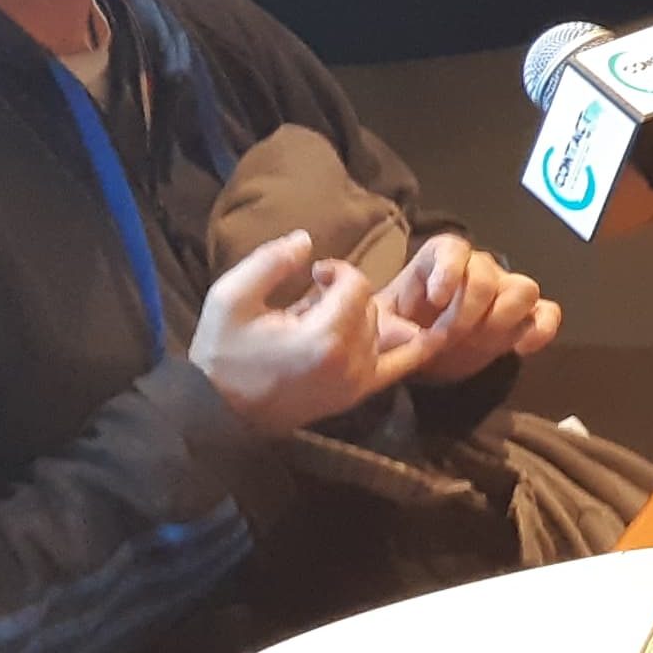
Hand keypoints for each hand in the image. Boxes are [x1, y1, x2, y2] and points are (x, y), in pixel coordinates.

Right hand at [191, 230, 434, 434]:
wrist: (217, 413)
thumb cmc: (221, 353)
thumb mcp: (230, 298)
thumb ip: (270, 262)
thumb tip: (307, 239)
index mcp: (323, 337)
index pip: (355, 285)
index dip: (336, 271)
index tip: (313, 275)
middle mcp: (350, 362)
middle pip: (371, 306)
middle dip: (346, 296)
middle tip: (314, 300)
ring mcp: (357, 383)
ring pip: (382, 330)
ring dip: (362, 318)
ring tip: (326, 320)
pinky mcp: (357, 396)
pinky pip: (401, 367)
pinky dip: (417, 348)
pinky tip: (435, 333)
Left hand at [380, 232, 560, 383]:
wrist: (420, 354)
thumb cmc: (399, 330)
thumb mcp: (379, 326)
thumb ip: (385, 326)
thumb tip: (406, 332)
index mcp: (440, 261)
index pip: (454, 248)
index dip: (449, 269)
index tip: (435, 298)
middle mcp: (479, 269)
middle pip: (489, 274)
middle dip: (469, 310)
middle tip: (447, 338)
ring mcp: (506, 293)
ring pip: (524, 289)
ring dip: (503, 318)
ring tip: (478, 342)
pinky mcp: (525, 319)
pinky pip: (547, 314)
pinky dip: (541, 330)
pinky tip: (520, 350)